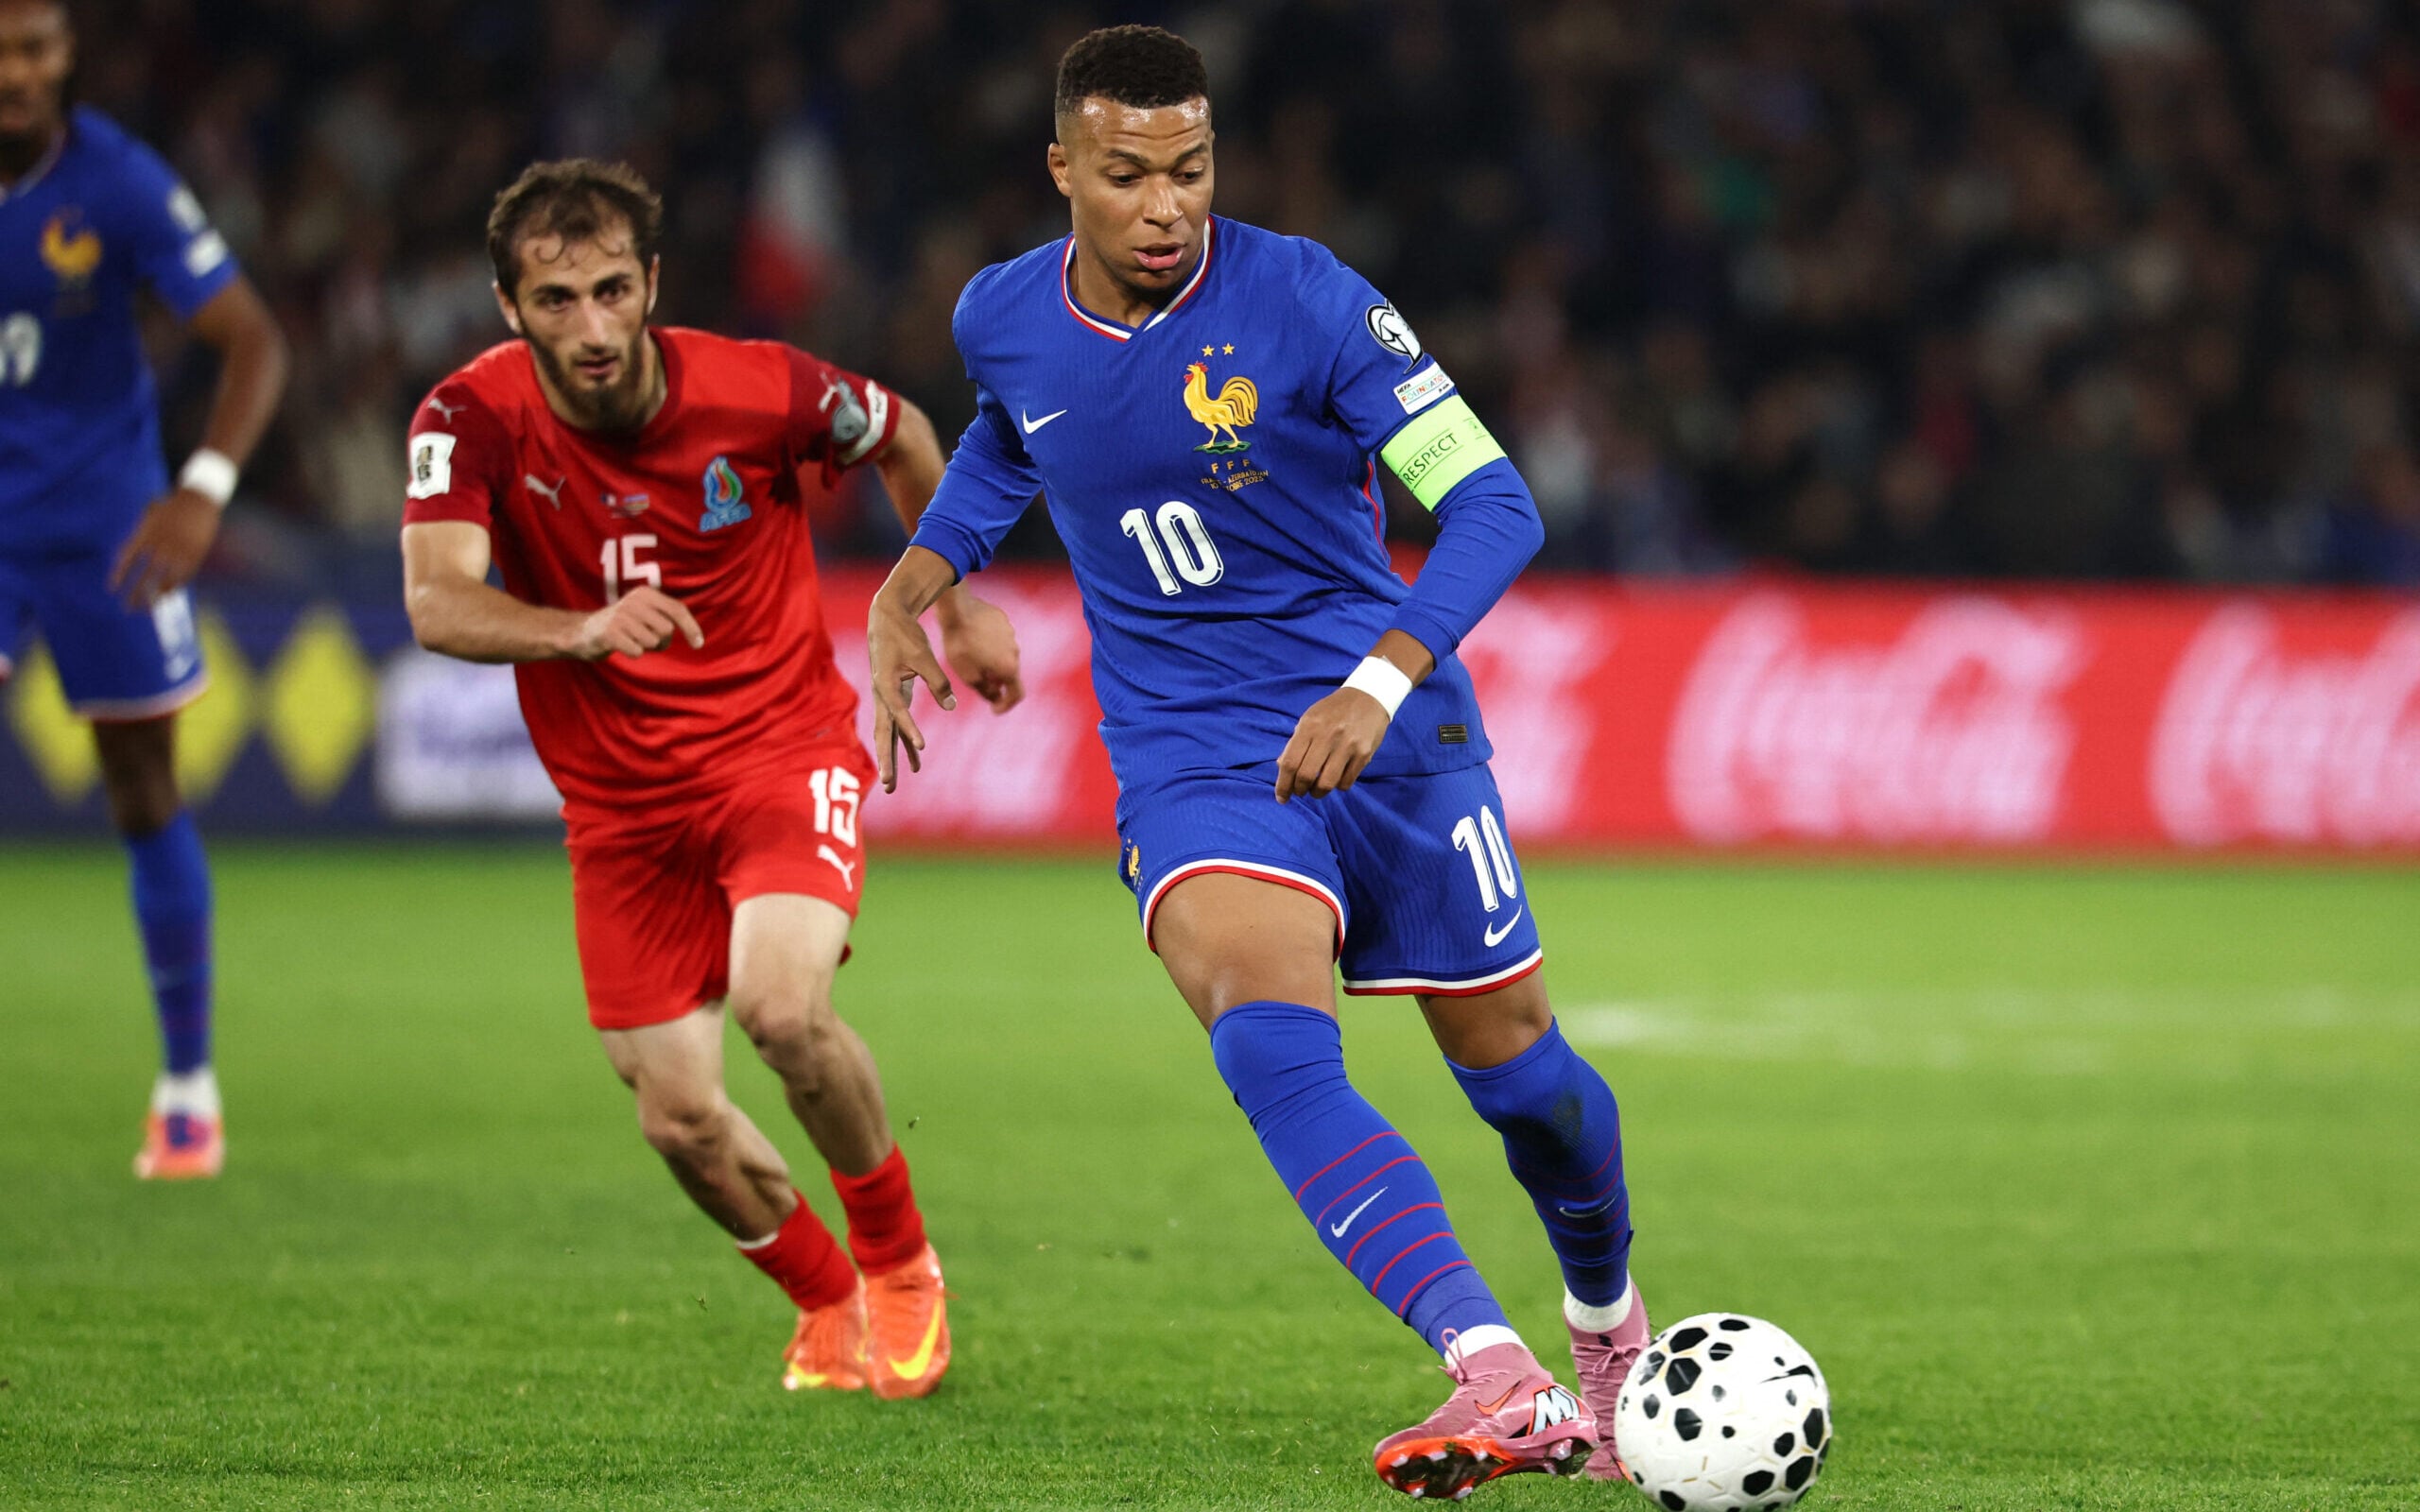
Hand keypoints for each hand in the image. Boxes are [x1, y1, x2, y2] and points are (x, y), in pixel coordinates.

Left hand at [110, 488, 223, 605]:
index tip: (112, 588)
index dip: (119, 575)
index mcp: (145, 533)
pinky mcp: (194, 555)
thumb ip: (142, 535)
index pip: (127, 558)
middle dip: (136, 594)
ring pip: (163, 581)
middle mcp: (159, 545)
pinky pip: (182, 576)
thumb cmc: (174, 506)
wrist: (199, 498)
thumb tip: (132, 554)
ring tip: (150, 607)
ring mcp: (178, 551)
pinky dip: (174, 587)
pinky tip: (168, 594)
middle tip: (128, 609)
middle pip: (144, 576)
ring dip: (155, 596)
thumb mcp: (152, 516)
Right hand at [571, 586, 702, 660]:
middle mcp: (634, 601)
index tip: (699, 645)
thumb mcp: (646, 614)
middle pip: (667, 630)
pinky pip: (637, 652)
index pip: (677, 609)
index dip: (691, 628)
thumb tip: (697, 637)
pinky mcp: (610, 633)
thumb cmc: (624, 626)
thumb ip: (669, 618)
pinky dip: (633, 653)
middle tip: (644, 638)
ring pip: (653, 642)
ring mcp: (620, 616)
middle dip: (661, 640)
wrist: (583, 632)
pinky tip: (621, 645)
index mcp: (645, 593)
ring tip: (631, 639)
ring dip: (646, 647)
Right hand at [868, 589, 955, 790]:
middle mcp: (881, 696)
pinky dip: (906, 741)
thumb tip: (951, 705)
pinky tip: (917, 759)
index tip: (922, 746)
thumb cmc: (905, 633)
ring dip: (892, 757)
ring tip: (894, 784)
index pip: (898, 713)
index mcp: (886, 685)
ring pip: (888, 733)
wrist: (887, 616)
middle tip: (889, 785)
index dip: (910, 729)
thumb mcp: (923, 655)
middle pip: (883, 733)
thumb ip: (937, 681)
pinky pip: (898, 724)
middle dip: (886, 760)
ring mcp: (885, 698)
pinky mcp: (892, 696)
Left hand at [937, 590, 1024, 711]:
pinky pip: (999, 638)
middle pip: (1009, 673)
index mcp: (1009, 668)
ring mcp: (1011, 634)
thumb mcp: (969, 676)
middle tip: (978, 682)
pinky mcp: (1002, 620)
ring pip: (1004, 654)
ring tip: (971, 657)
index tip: (994, 709)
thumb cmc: (960, 646)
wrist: (957, 610)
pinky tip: (973, 639)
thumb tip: (995, 697)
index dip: (1007, 705)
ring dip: (993, 661)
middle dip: (996, 682)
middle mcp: (1015, 651)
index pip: (1017, 694)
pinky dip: (990, 644)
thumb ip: (986, 691)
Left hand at [1274, 687, 1391, 802]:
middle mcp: (1328, 736)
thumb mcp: (1309, 719)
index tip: (1281, 798)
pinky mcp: (1364, 754)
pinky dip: (1337, 786)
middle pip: (1306, 776)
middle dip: (1299, 790)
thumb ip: (1295, 743)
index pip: (1290, 763)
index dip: (1283, 785)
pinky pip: (1346, 782)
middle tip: (1300, 792)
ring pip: (1327, 783)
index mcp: (1309, 726)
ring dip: (1318, 792)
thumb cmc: (1333, 710)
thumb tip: (1281, 768)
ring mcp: (1347, 746)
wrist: (1368, 696)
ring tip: (1316, 789)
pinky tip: (1335, 779)